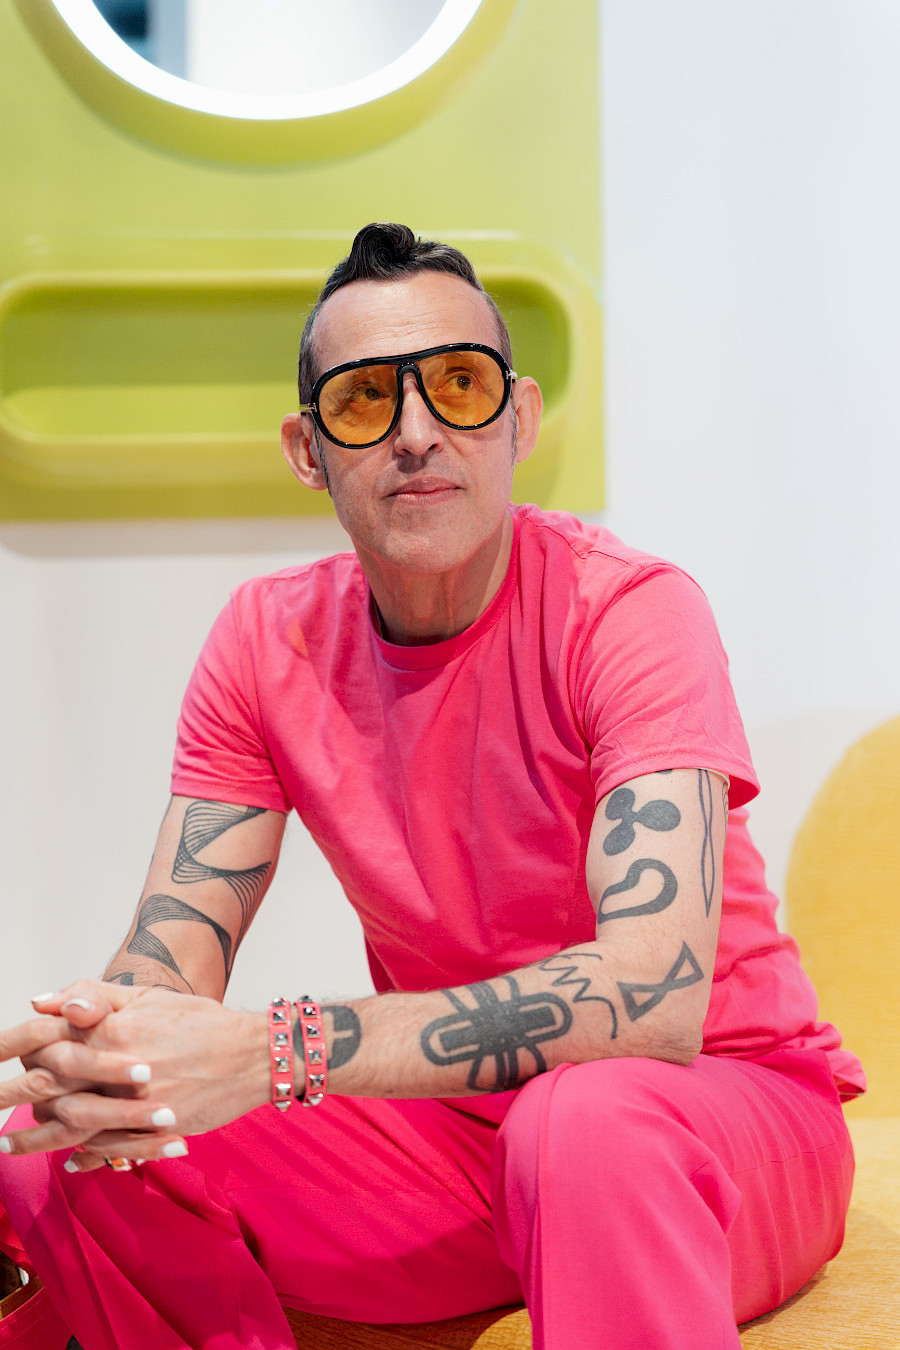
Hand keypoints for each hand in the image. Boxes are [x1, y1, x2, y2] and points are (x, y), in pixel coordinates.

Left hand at [0, 980, 268, 1169]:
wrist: (253, 1054)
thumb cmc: (200, 1021)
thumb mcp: (147, 997)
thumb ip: (94, 996)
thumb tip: (41, 1002)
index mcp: (112, 1032)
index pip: (48, 1045)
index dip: (17, 1055)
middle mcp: (117, 1069)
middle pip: (50, 1090)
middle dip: (11, 1102)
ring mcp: (136, 1104)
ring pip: (71, 1126)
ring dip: (35, 1140)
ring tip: (9, 1146)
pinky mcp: (155, 1130)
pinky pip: (109, 1149)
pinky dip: (85, 1157)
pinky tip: (69, 1161)